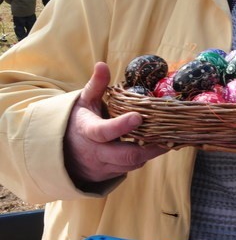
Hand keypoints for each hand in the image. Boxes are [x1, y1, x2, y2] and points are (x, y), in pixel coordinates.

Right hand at [64, 62, 167, 186]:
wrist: (63, 151)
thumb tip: (102, 64)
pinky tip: (156, 145)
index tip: (138, 116)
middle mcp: (95, 152)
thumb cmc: (79, 120)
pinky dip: (143, 159)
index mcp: (88, 131)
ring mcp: (102, 166)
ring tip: (167, 139)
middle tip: (169, 135)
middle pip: (125, 156)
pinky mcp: (109, 175)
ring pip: (131, 164)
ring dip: (150, 153)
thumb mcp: (84, 102)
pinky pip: (129, 169)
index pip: (104, 132)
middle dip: (149, 148)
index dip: (121, 126)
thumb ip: (96, 85)